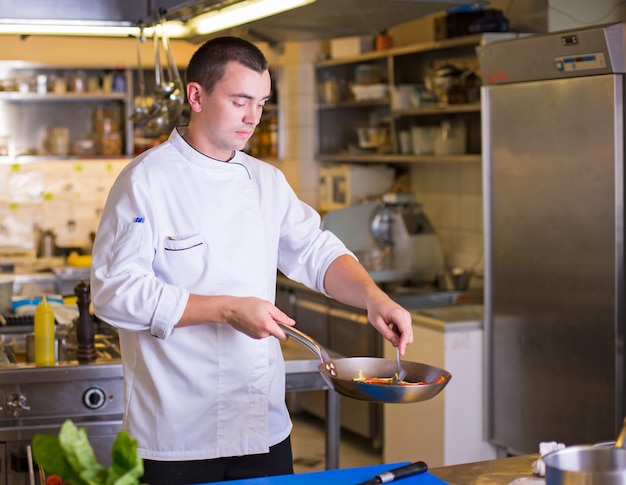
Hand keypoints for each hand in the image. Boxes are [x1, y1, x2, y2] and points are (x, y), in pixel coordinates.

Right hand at [180, 294, 294, 340]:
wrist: (231, 310)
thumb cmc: (247, 305)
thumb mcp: (267, 306)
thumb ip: (281, 316)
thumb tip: (291, 322)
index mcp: (268, 326)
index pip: (284, 336)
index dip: (288, 332)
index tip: (289, 327)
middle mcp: (263, 334)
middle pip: (277, 333)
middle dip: (275, 324)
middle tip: (267, 313)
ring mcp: (257, 336)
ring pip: (269, 332)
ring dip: (267, 325)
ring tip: (259, 314)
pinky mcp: (253, 336)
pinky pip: (262, 332)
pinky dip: (261, 326)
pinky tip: (254, 318)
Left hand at [365, 294, 412, 354]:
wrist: (376, 300)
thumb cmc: (376, 308)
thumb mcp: (377, 323)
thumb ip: (387, 334)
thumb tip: (396, 343)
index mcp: (397, 314)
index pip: (405, 331)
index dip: (404, 343)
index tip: (401, 352)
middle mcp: (405, 315)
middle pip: (409, 335)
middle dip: (400, 341)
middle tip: (390, 339)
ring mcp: (406, 317)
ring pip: (407, 334)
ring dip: (399, 337)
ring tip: (388, 330)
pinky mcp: (406, 319)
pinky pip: (405, 331)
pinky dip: (399, 334)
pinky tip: (391, 329)